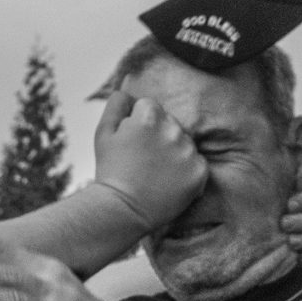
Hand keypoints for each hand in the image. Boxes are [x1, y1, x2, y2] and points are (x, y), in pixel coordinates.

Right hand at [89, 89, 203, 232]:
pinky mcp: (199, 172)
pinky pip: (197, 163)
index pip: (150, 107)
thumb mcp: (103, 133)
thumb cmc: (110, 171)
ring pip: (184, 143)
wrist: (122, 210)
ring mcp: (187, 151)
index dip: (138, 124)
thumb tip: (128, 90)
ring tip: (156, 173)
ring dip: (174, 153)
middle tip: (143, 161)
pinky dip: (187, 172)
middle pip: (170, 123)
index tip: (132, 144)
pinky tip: (169, 183)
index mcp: (148, 117)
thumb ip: (116, 105)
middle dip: (159, 136)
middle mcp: (172, 130)